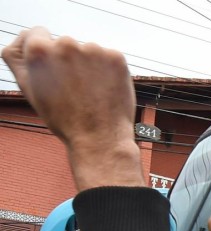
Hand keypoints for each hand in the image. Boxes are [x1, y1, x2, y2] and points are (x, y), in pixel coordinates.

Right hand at [1, 27, 142, 190]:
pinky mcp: (115, 57)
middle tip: (72, 90)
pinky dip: (108, 71)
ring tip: (90, 93)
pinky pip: (108, 59)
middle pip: (64, 44)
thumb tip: (24, 37)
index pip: (37, 33)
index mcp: (39, 50)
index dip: (44, 52)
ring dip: (89, 66)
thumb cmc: (62, 118)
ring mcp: (93, 49)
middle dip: (67, 61)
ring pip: (87, 52)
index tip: (52, 70)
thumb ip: (17, 58)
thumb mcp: (28, 88)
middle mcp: (65, 44)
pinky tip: (105, 90)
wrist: (99, 139)